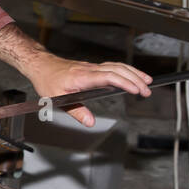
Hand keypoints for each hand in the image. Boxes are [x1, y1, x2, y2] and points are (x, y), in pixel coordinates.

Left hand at [26, 53, 151, 126]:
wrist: (41, 66)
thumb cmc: (47, 80)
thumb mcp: (57, 99)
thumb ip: (76, 111)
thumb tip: (90, 122)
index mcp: (82, 77)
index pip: (108, 76)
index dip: (123, 82)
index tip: (135, 90)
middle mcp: (90, 69)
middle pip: (118, 70)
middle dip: (135, 79)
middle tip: (147, 90)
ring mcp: (92, 67)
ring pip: (117, 66)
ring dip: (133, 73)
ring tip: (147, 81)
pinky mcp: (93, 68)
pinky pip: (113, 66)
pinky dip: (126, 71)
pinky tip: (132, 76)